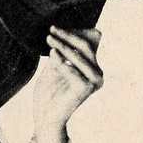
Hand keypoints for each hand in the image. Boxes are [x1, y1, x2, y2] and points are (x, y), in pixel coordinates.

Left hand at [33, 27, 102, 142]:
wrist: (44, 115)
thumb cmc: (49, 91)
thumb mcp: (55, 66)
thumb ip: (63, 51)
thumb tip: (65, 32)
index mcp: (93, 68)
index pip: (89, 44)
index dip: (75, 33)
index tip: (55, 28)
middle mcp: (98, 75)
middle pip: (85, 47)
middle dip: (68, 36)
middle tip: (51, 30)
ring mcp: (94, 82)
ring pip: (79, 56)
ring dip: (63, 46)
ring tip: (48, 40)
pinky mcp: (85, 89)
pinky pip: (72, 70)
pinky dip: (60, 61)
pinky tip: (51, 54)